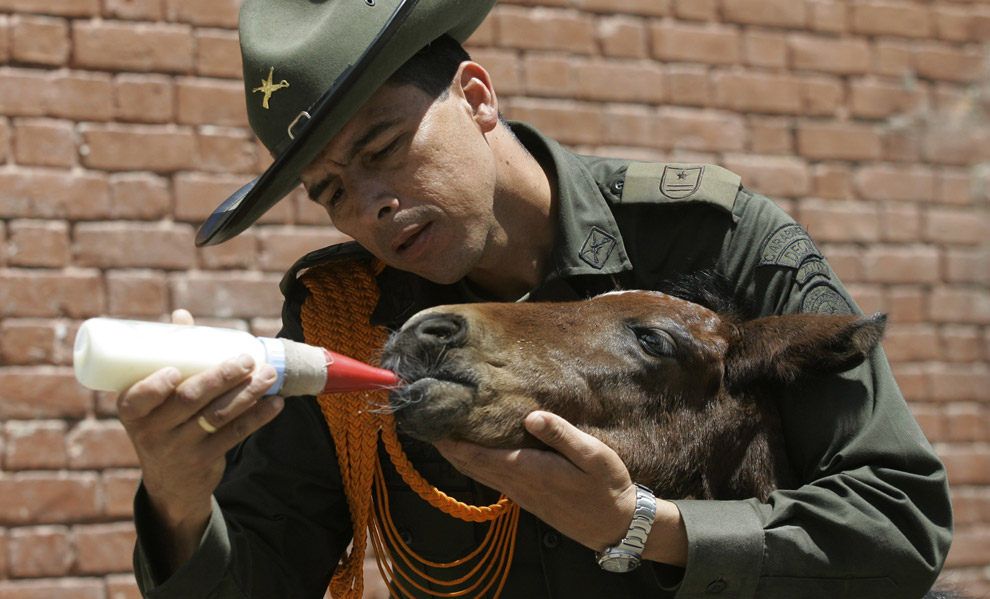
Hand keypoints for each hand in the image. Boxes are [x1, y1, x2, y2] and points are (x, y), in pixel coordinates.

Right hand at [115, 309, 284, 571]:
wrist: (170, 481)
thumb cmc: (163, 421)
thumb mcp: (153, 398)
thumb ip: (168, 355)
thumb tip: (181, 316)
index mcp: (131, 410)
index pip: (137, 399)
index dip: (154, 387)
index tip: (175, 370)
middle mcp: (151, 432)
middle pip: (189, 400)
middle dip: (221, 377)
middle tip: (247, 360)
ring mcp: (178, 449)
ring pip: (217, 416)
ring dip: (247, 393)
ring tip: (269, 375)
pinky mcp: (205, 461)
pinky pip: (234, 435)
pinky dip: (257, 417)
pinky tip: (275, 403)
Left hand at [434, 411, 637, 551]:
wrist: (616, 526)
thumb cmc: (607, 488)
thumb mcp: (593, 455)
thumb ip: (561, 435)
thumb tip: (531, 416)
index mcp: (530, 470)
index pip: (478, 455)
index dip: (452, 440)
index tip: (433, 422)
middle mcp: (519, 484)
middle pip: (471, 464)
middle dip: (446, 445)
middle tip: (426, 421)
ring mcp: (521, 494)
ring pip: (478, 473)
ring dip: (457, 455)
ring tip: (441, 433)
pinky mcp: (528, 498)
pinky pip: (491, 479)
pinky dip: (474, 464)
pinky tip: (472, 453)